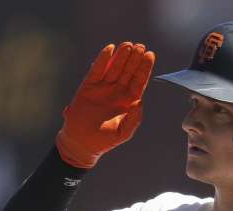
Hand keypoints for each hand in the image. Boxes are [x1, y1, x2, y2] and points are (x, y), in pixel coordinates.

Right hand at [56, 42, 155, 168]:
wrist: (82, 143)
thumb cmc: (105, 140)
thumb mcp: (124, 132)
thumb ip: (134, 119)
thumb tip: (138, 102)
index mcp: (128, 100)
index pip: (139, 80)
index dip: (145, 67)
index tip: (150, 55)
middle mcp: (117, 91)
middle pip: (128, 70)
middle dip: (134, 58)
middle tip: (139, 46)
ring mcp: (103, 87)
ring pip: (115, 67)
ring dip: (121, 55)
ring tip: (128, 45)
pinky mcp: (88, 86)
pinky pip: (97, 70)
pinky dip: (103, 59)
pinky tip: (110, 49)